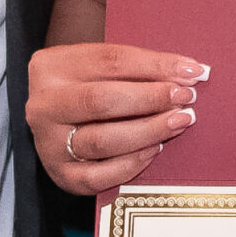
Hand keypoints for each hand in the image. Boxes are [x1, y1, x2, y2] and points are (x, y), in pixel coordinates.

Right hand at [27, 43, 207, 193]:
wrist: (56, 123)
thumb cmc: (87, 89)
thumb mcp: (98, 68)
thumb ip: (135, 68)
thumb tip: (190, 72)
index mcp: (51, 67)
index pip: (109, 60)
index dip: (155, 65)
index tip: (191, 71)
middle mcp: (44, 105)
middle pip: (102, 100)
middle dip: (151, 98)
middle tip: (185, 98)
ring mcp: (49, 143)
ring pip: (103, 140)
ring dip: (148, 131)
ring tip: (178, 121)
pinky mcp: (62, 174)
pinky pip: (101, 175)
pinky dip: (133, 163)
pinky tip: (155, 149)